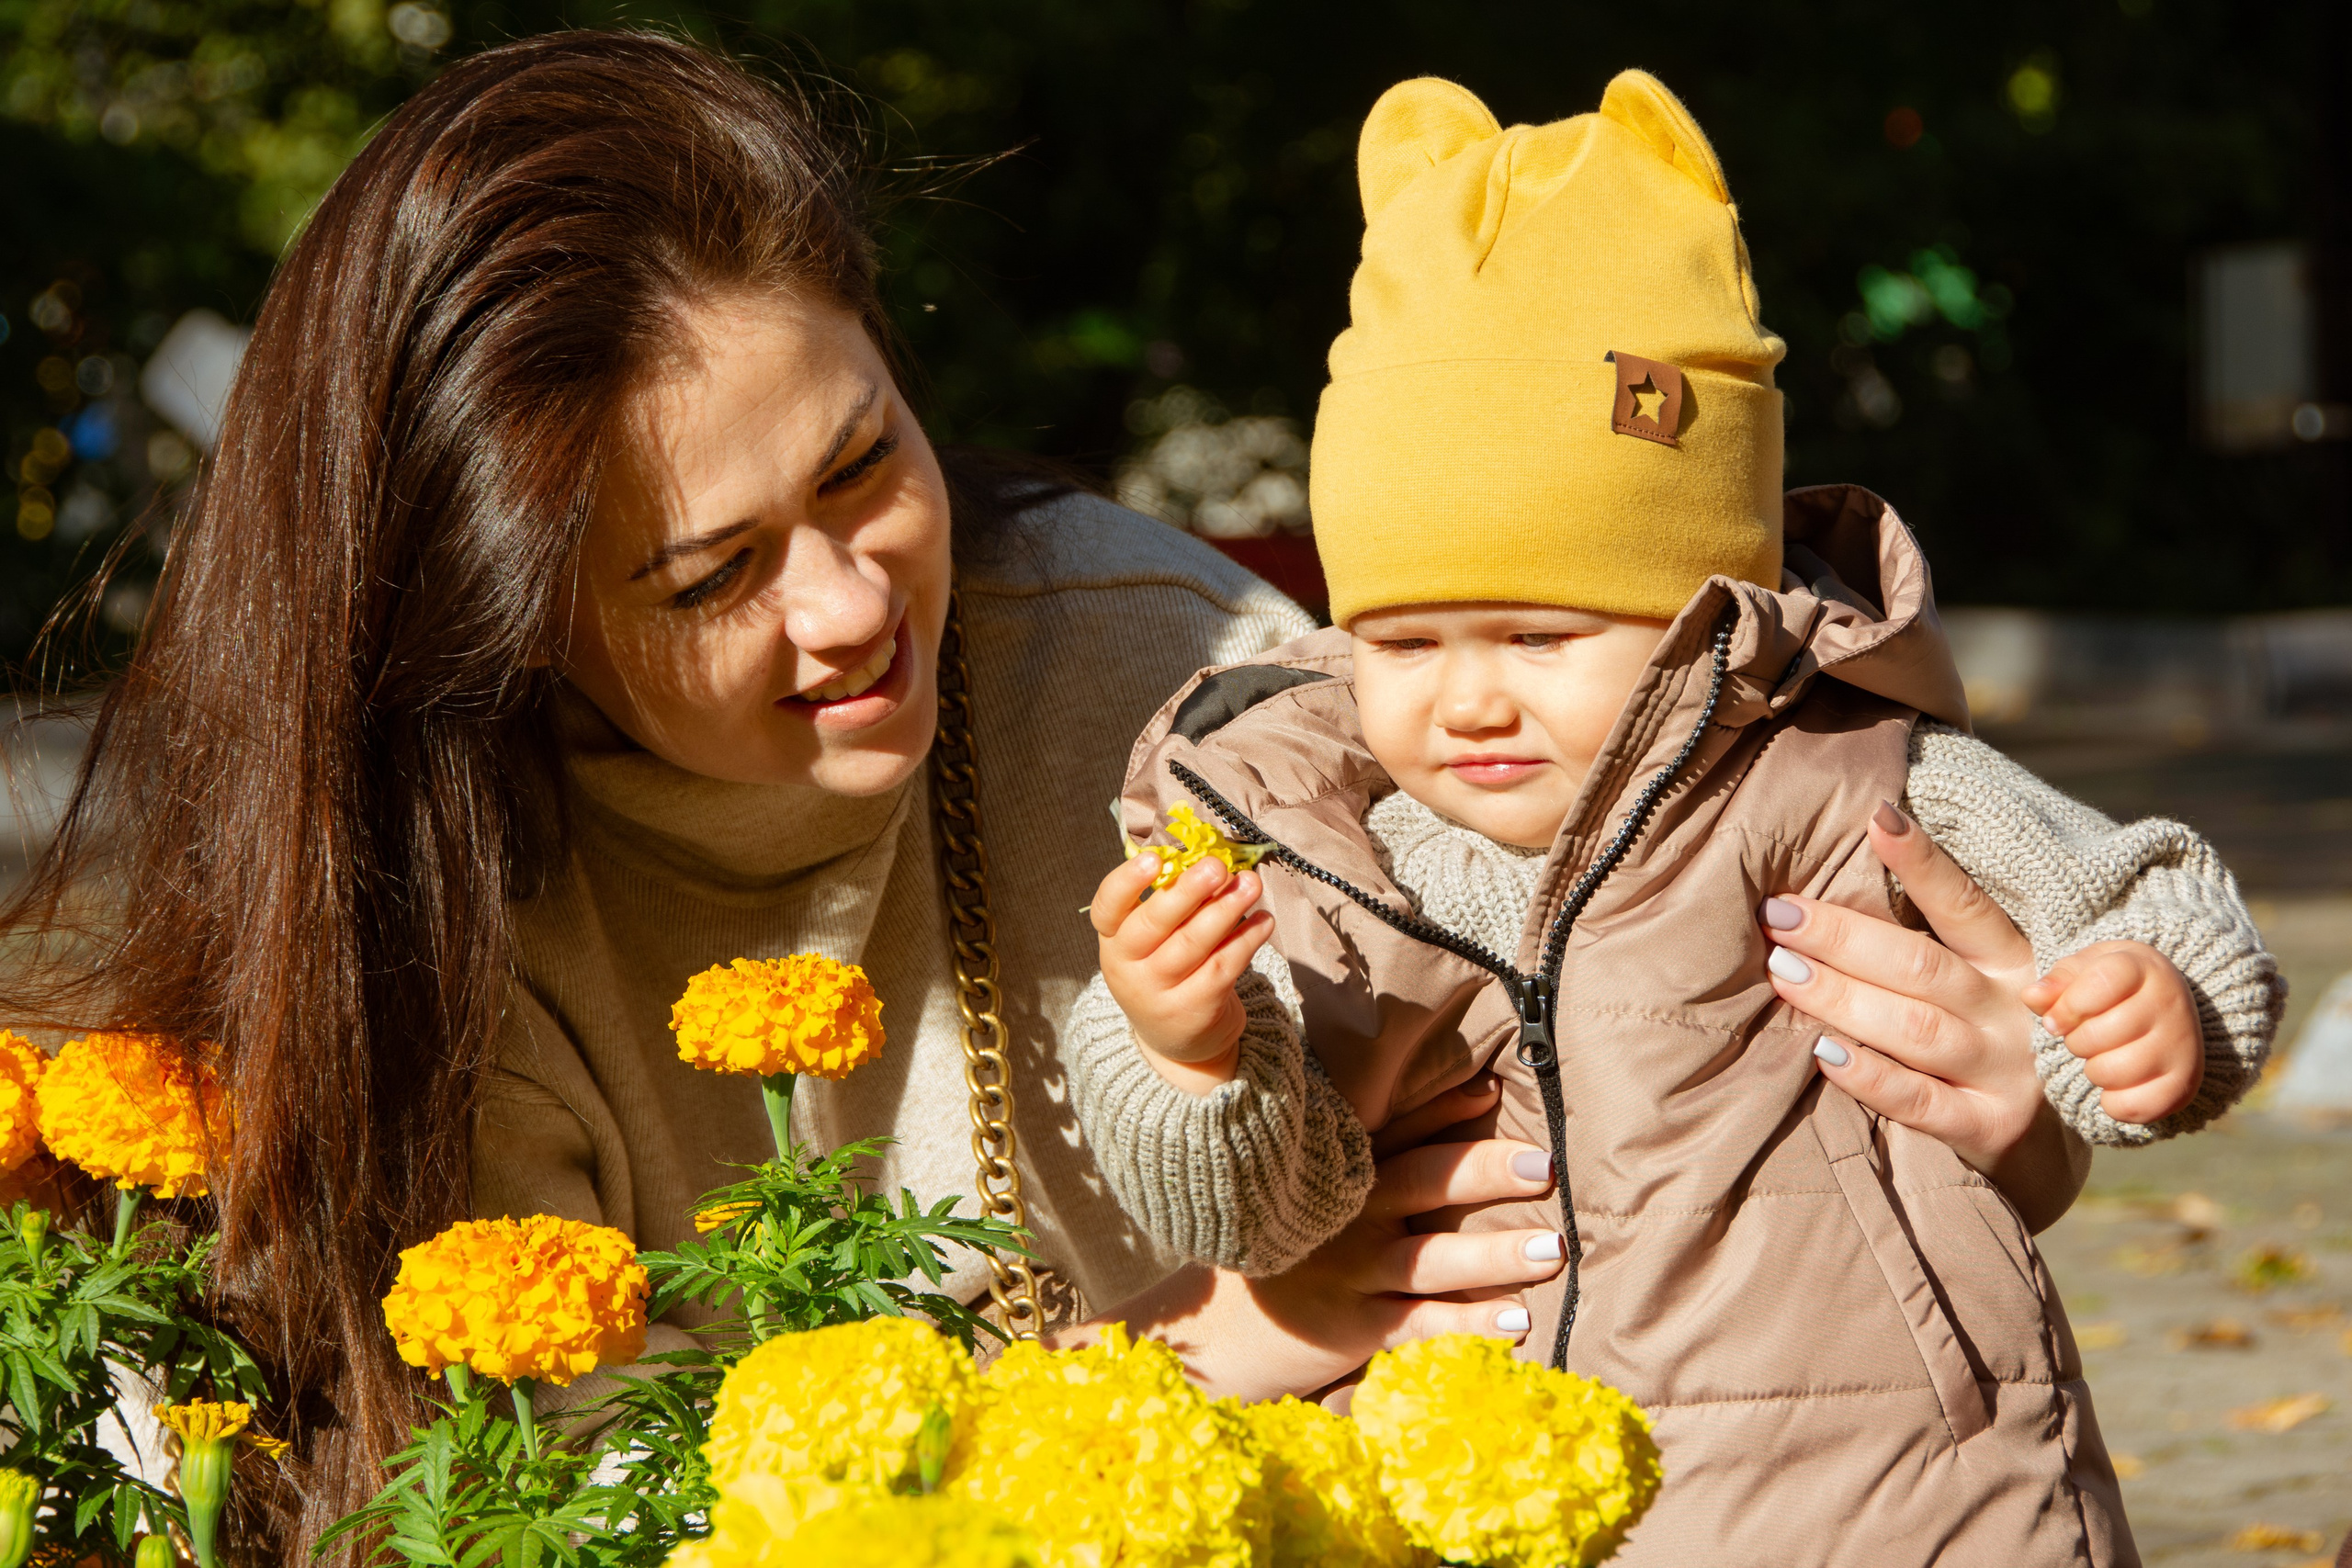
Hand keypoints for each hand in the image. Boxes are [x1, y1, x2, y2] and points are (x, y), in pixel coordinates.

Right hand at [1068, 1079, 1563, 1401]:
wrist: (1224, 1335)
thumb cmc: (1295, 1254)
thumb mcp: (1323, 1197)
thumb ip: (1392, 1148)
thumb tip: (1481, 1090)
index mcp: (1342, 1177)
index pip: (1399, 1133)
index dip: (1445, 1111)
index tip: (1496, 1092)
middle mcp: (1348, 1218)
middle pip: (1422, 1185)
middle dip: (1482, 1173)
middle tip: (1543, 1166)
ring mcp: (1352, 1274)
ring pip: (1431, 1259)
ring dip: (1492, 1255)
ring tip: (1551, 1250)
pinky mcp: (1356, 1330)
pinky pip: (1423, 1324)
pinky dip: (1470, 1324)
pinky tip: (1518, 1323)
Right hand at [1088, 848, 1272, 1090]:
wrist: (1175, 1039)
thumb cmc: (1164, 968)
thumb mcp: (1152, 940)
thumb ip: (1172, 901)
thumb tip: (1212, 858)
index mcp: (1112, 939)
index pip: (1107, 908)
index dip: (1126, 882)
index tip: (1154, 858)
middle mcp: (1128, 967)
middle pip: (1154, 925)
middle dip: (1187, 892)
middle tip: (1216, 866)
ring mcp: (1159, 993)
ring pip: (1194, 945)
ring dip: (1226, 909)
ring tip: (1251, 884)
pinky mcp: (1194, 1010)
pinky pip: (1223, 967)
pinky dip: (1247, 940)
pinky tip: (1264, 920)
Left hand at [1757, 799, 2086, 1232]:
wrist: (2044, 1144)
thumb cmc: (1986, 1042)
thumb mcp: (1981, 983)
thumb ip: (1929, 941)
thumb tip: (1843, 876)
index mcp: (2011, 962)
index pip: (1965, 904)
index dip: (1923, 862)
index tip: (1877, 816)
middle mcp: (2013, 1011)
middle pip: (1922, 966)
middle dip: (1844, 937)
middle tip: (1779, 915)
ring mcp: (2004, 1073)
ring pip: (1916, 1027)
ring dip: (1843, 997)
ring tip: (1782, 972)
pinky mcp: (1988, 1129)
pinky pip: (1921, 1102)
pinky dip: (1870, 1076)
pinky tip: (1822, 1052)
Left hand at [2023, 942, 2203, 1124]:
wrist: (2165, 1013)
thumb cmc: (2112, 988)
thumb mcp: (2084, 971)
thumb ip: (2057, 982)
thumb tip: (2032, 996)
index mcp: (2144, 967)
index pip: (2100, 984)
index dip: (2068, 1006)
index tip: (2055, 1021)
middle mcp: (2170, 1004)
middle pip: (2097, 1034)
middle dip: (2076, 1040)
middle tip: (2086, 1037)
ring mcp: (2182, 1046)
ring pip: (2110, 1072)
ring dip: (2093, 1070)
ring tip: (2103, 1056)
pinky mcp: (2183, 1085)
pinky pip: (2131, 1106)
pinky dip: (2112, 1102)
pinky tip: (2117, 1083)